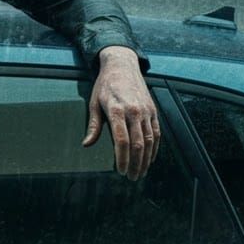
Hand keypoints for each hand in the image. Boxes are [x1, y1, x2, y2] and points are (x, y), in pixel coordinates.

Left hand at [83, 46, 159, 180]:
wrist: (122, 66)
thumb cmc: (105, 85)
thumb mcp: (94, 102)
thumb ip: (93, 125)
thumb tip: (86, 144)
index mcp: (116, 110)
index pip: (121, 140)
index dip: (122, 158)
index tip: (121, 171)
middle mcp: (134, 111)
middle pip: (137, 144)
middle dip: (136, 164)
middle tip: (132, 177)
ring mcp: (146, 111)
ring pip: (149, 141)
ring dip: (146, 160)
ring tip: (141, 172)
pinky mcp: (153, 111)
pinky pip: (156, 133)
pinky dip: (154, 148)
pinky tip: (150, 158)